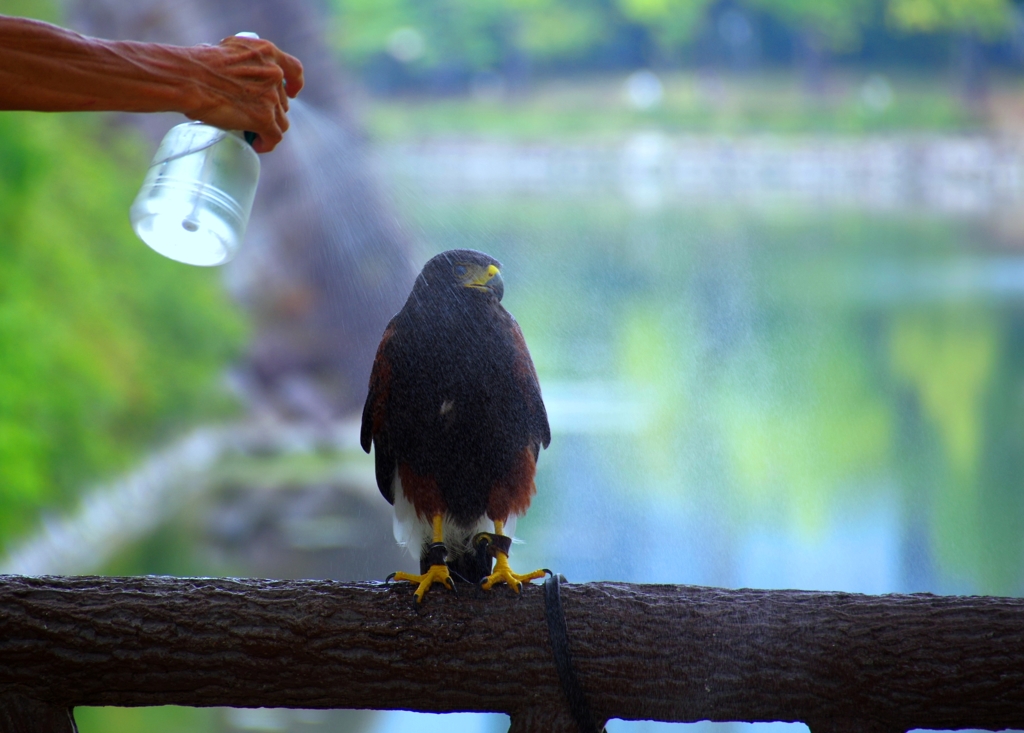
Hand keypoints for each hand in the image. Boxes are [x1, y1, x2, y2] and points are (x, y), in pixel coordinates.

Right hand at [183, 36, 303, 152]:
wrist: (188, 78)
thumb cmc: (197, 65)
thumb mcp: (228, 51)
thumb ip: (244, 62)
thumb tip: (240, 76)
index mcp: (266, 52)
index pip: (293, 70)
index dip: (295, 84)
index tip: (293, 92)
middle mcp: (274, 73)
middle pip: (283, 100)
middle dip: (270, 109)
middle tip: (253, 115)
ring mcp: (271, 97)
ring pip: (280, 121)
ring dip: (268, 128)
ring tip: (253, 132)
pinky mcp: (264, 118)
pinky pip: (274, 137)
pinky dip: (266, 143)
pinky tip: (256, 144)